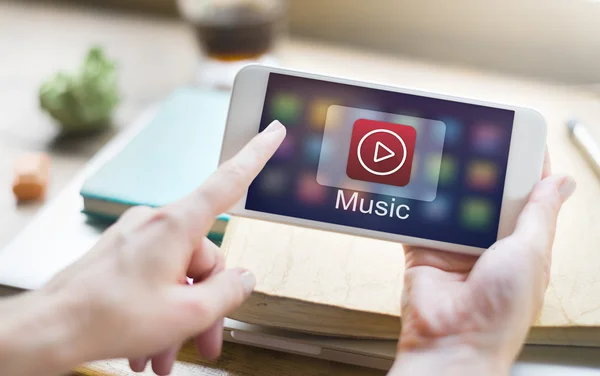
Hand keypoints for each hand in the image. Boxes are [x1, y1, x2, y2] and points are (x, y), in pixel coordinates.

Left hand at [39, 120, 285, 374]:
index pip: (228, 182)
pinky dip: (159, 310)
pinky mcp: (123, 254)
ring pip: (179, 274)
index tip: (272, 132)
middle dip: (207, 304)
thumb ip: (228, 292)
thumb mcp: (186, 313)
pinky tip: (150, 346)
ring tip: (167, 354)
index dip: (255, 156)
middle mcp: (157, 223)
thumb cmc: (108, 318)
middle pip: (205, 257)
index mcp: (177, 226)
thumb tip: (244, 278)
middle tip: (207, 340)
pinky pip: (156, 277)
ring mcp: (137, 238)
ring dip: (180, 316)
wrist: (49, 330)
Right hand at [391, 150, 575, 374]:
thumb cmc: (500, 313)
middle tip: (474, 136)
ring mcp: (455, 246)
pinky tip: (416, 182)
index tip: (517, 136)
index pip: (526, 195)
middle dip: (481, 168)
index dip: (524, 166)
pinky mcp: (424, 250)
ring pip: (452, 203)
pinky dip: (416, 203)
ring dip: (448, 183)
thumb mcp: (531, 254)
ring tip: (444, 151)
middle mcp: (489, 243)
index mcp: (522, 244)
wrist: (452, 342)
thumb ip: (539, 214)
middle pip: (486, 194)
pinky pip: (419, 220)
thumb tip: (560, 182)